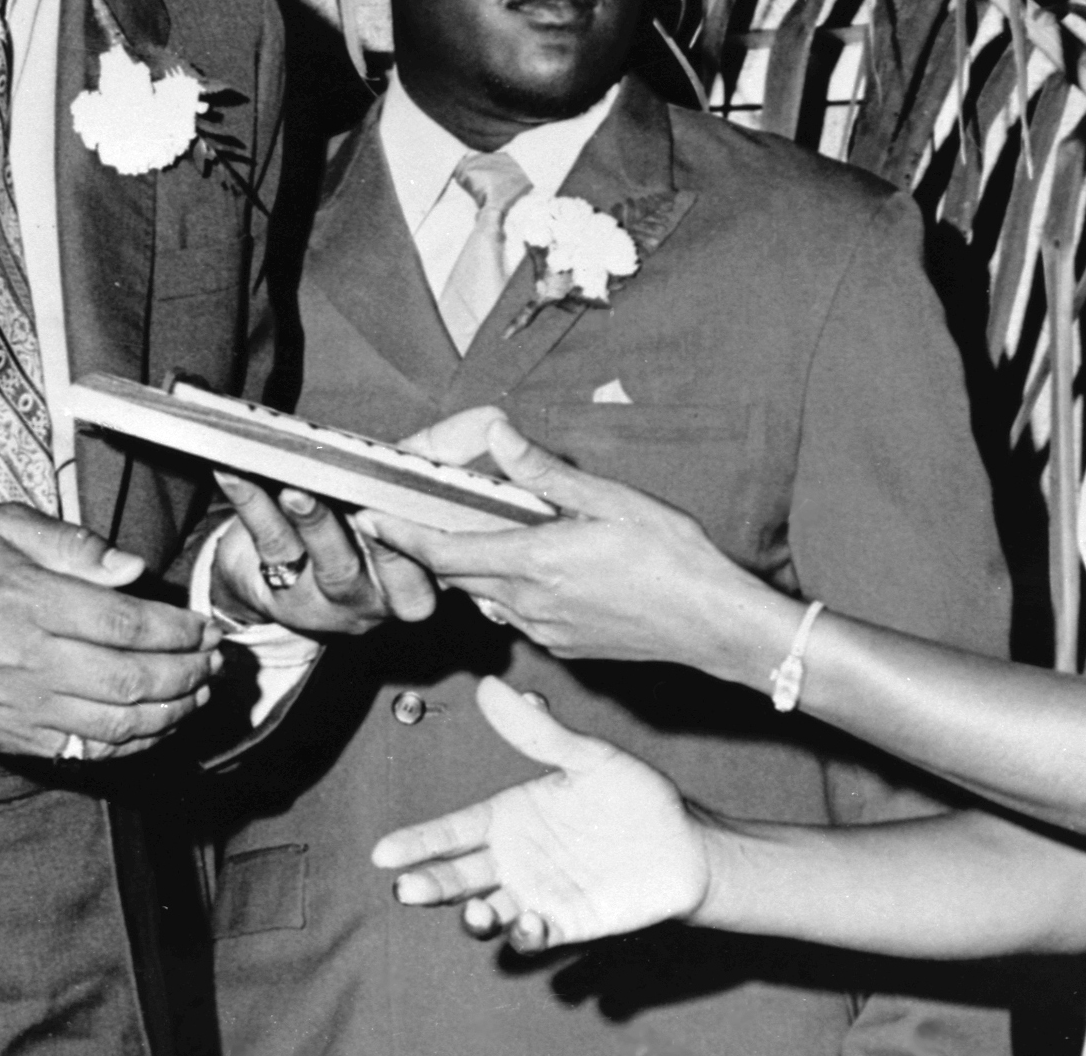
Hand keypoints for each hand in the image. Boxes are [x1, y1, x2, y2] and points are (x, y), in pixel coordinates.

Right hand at [0, 506, 221, 760]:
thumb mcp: (2, 525)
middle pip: (128, 680)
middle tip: (215, 660)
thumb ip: (72, 543)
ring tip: (199, 693)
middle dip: (186, 673)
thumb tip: (133, 570)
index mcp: (24, 600)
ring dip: (169, 713)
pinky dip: (129, 743)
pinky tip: (155, 723)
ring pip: (113, 725)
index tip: (205, 626)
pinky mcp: (9, 738)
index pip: (123, 624)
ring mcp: (15, 708)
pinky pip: (83, 752)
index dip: (178, 630)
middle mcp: (21, 661)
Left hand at [208, 473, 437, 634]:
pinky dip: (253, 505)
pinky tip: (236, 472)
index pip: (444, 553)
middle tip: (367, 501)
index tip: (431, 492)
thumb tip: (490, 419)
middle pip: (395, 569)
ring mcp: (336, 603)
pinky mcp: (285, 596)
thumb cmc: (352, 522)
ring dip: (316, 523)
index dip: (441, 526)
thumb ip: (436, 456)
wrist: (282, 576)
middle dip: (384, 536)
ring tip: (298, 490)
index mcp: (426, 573)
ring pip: (334, 565)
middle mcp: (388, 598)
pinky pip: (273, 547)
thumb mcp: (396, 491)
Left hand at [360, 416, 783, 677]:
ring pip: (489, 596)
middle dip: (432, 548)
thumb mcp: (614, 500)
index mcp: (536, 561)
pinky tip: (539, 568)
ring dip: (476, 568)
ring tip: (483, 535)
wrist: (715, 626)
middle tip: (414, 517)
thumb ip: (548, 474)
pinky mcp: (564, 648)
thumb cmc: (674, 559)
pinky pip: (519, 614)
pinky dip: (512, 589)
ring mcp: (546, 632)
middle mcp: (530, 603)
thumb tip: (499, 436)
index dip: (401, 536)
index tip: (370, 517)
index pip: (446, 552)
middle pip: (460, 575)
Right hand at [371, 677, 708, 949]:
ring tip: (477, 910)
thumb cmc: (634, 795)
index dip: (419, 842)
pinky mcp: (568, 924)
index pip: (452, 831)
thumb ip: (538, 732)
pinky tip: (530, 923)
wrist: (685, 843)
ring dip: (475, 916)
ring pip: (490, 912)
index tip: (383, 853)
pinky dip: (527, 935)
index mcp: (509, 818)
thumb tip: (490, 686)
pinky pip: (537, 936)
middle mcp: (515, 860)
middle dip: (431, 884)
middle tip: (408, 888)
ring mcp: (538, 894)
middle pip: (459, 876)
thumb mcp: (586, 757)